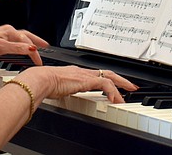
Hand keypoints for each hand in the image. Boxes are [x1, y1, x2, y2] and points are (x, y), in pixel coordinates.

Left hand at [0, 25, 48, 65]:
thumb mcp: (2, 47)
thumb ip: (18, 49)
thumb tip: (32, 49)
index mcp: (10, 31)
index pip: (27, 42)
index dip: (35, 53)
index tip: (40, 61)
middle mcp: (7, 32)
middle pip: (26, 36)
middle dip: (36, 41)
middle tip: (45, 46)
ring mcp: (3, 37)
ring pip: (19, 40)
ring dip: (28, 44)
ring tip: (35, 49)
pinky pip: (13, 45)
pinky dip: (20, 48)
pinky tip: (19, 51)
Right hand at [20, 65, 136, 103]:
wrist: (40, 80)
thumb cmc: (43, 84)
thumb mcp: (57, 89)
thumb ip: (62, 91)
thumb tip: (60, 97)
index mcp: (76, 73)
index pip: (96, 74)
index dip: (107, 79)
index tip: (115, 86)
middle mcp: (82, 71)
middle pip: (107, 72)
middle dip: (120, 80)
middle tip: (131, 86)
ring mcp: (85, 74)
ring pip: (109, 76)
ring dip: (120, 86)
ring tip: (127, 94)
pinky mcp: (86, 79)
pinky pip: (105, 84)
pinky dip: (112, 91)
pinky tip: (115, 99)